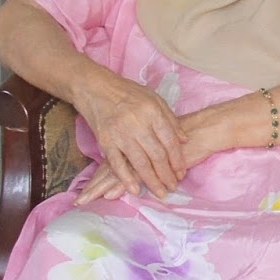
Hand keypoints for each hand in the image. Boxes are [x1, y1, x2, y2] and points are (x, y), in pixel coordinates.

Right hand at [72, 69, 186, 200]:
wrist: (95, 87)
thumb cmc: (128, 93)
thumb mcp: (155, 99)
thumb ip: (170, 119)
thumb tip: (184, 139)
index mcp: (153, 113)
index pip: (170, 142)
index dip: (177, 160)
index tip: (182, 173)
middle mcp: (138, 125)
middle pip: (157, 155)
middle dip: (167, 174)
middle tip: (173, 187)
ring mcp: (120, 134)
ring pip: (139, 162)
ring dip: (151, 180)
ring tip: (161, 192)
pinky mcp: (105, 141)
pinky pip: (117, 163)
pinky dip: (126, 178)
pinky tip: (135, 190)